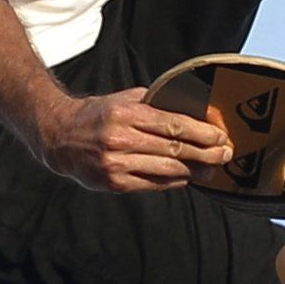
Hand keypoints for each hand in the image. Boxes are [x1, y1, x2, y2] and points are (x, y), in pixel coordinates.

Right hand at [31, 88, 231, 192]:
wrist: (60, 138)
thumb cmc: (97, 115)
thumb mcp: (123, 99)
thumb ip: (154, 104)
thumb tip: (192, 111)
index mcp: (125, 114)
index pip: (172, 125)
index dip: (201, 133)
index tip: (220, 136)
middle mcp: (120, 139)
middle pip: (174, 149)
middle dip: (205, 153)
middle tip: (225, 154)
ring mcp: (116, 164)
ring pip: (166, 169)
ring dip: (194, 171)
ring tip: (212, 169)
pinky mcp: (114, 183)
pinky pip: (152, 184)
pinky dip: (173, 181)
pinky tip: (187, 177)